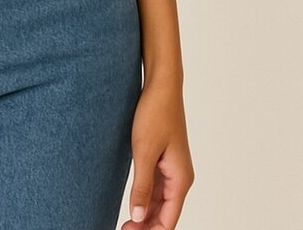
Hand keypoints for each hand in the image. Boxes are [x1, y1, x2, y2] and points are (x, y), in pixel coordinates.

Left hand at [121, 79, 194, 229]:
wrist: (162, 86)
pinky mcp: (164, 160)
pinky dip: (147, 198)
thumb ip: (142, 186)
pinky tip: (134, 202)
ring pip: (161, 202)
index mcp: (180, 179)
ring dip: (146, 214)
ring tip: (125, 222)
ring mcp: (173, 169)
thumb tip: (139, 215)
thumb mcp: (143, 151)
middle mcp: (180, 177)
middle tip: (122, 229)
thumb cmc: (156, 113)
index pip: (169, 220)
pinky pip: (157, 188)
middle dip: (146, 225)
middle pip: (166, 214)